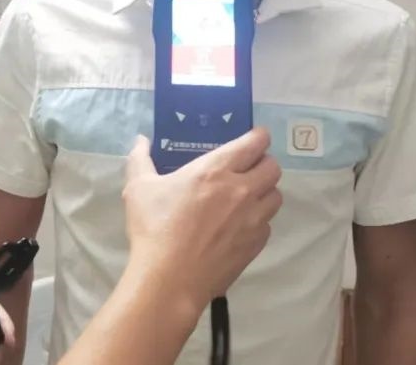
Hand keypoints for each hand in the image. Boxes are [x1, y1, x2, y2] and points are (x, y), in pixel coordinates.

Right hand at [122, 129, 281, 311]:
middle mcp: (241, 190)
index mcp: (215, 170)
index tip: (254, 137)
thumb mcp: (139, 188)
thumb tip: (141, 140)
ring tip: (247, 197)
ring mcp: (253, 219)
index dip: (259, 137)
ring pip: (275, 196)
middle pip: (273, 168)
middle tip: (248, 168)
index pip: (254, 144)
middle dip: (263, 163)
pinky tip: (239, 226)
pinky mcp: (256, 245)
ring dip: (265, 192)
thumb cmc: (154, 228)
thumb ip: (140, 159)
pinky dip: (259, 220)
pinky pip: (268, 224)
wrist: (170, 279)